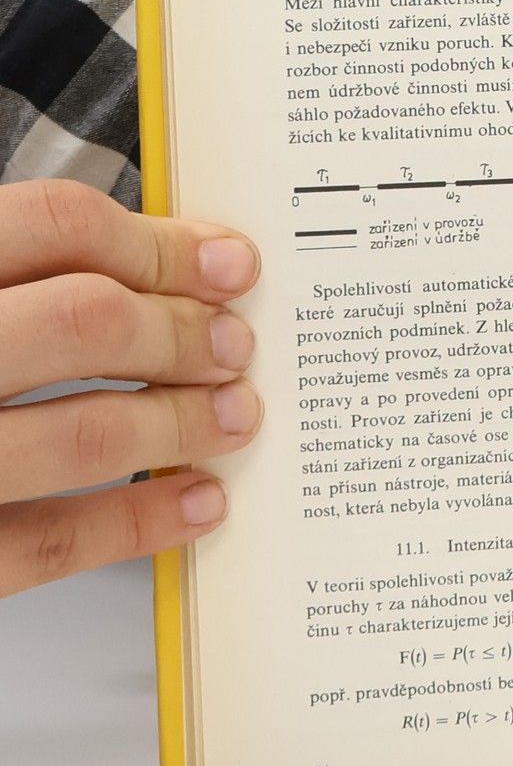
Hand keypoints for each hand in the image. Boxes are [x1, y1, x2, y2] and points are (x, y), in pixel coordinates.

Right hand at [0, 179, 260, 594]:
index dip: (159, 243)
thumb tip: (165, 263)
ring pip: (80, 435)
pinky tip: (193, 504)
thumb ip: (9, 271)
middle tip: (237, 346)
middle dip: (183, 333)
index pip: (52, 223)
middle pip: (84, 322)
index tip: (228, 264)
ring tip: (235, 418)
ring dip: (180, 425)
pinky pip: (46, 542)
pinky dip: (137, 524)